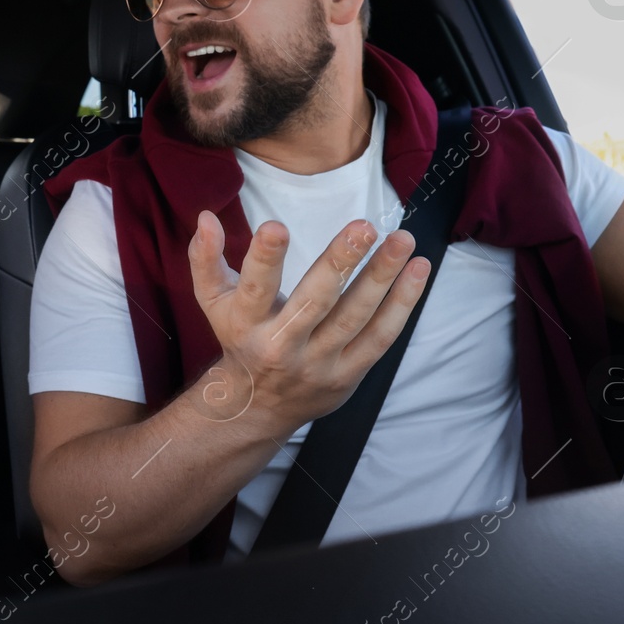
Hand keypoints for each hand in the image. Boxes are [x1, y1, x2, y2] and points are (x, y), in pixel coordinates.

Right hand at [186, 211, 431, 431]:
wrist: (259, 406)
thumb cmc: (239, 338)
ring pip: (355, 318)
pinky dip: (403, 303)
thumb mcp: (213, 301)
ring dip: (382, 277)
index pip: (253, 289)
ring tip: (402, 240)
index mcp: (246, 324)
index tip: (276, 227)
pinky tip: (418, 269)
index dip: (264, 259)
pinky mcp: (349, 374)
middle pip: (314, 303)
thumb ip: (205, 259)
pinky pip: (380, 337)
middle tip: (363, 227)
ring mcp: (319, 363)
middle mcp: (282, 346)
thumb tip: (206, 217)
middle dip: (339, 263)